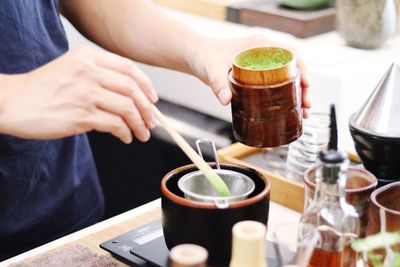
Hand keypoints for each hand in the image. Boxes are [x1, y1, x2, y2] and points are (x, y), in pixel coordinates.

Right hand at [0, 46, 157, 142]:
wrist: (13, 103)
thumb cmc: (43, 89)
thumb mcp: (71, 70)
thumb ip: (99, 77)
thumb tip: (132, 97)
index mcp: (87, 57)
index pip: (129, 68)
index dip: (146, 85)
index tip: (152, 99)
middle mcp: (88, 71)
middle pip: (133, 89)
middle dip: (147, 109)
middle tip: (151, 122)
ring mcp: (86, 93)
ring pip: (128, 108)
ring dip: (140, 124)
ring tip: (142, 134)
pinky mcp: (82, 115)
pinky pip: (116, 125)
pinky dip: (126, 133)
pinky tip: (125, 137)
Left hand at [189, 35, 310, 116]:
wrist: (196, 57)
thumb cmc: (205, 57)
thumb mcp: (212, 70)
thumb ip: (218, 84)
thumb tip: (226, 100)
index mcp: (259, 45)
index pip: (289, 54)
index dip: (301, 69)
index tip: (306, 84)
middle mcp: (264, 53)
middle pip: (292, 69)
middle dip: (303, 87)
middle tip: (306, 105)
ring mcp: (262, 64)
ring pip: (287, 78)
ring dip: (297, 94)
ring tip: (303, 113)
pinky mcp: (257, 75)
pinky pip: (277, 84)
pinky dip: (285, 96)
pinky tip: (289, 110)